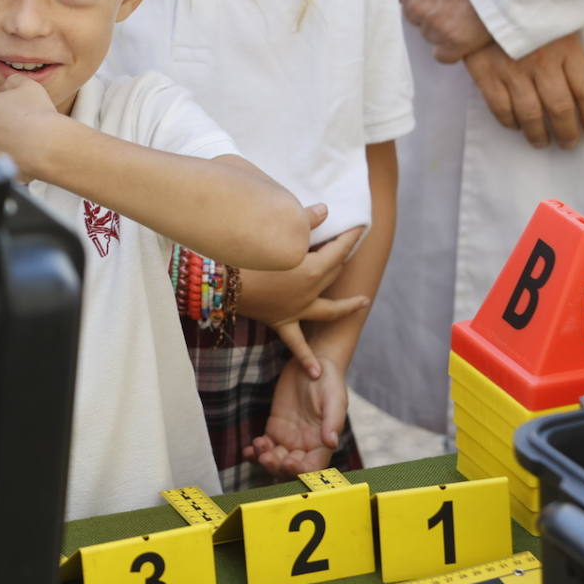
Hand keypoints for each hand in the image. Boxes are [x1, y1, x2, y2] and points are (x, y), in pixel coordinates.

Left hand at [0, 74, 60, 179]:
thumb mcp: (29, 86)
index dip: (6, 119)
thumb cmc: (39, 116)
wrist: (46, 145)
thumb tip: (7, 84)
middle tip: (20, 137)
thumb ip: (14, 81)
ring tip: (19, 151)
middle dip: (0, 134)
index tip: (19, 124)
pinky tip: (14, 160)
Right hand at [237, 205, 368, 379]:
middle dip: (342, 258)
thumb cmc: (247, 252)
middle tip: (347, 246)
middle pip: (334, 272)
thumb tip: (324, 211)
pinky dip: (306, 358)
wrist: (221, 281)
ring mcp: (297, 309)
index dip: (351, 235)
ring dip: (347, 306)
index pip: (340, 248)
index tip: (360, 225)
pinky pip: (296, 343)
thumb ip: (304, 222)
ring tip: (363, 303)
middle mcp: (311, 292)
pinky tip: (316, 373)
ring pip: (329, 308)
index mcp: (314, 269)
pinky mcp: (280, 321)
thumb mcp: (278, 233)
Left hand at [243, 354, 347, 478]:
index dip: (301, 471)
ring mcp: (289, 438)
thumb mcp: (335, 399)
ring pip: (275, 459)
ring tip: (258, 446)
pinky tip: (248, 451)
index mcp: (323, 443)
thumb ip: (333, 422)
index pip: (313, 467)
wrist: (313, 363)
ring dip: (265, 459)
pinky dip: (255, 452)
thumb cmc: (329, 382)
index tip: (289, 462)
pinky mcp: (275, 428)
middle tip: (266, 457)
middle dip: (278, 467)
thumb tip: (332, 443)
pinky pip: (265, 446)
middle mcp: (306, 445)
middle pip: (290, 468)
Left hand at [387, 0, 492, 63]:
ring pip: (429, 33)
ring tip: (468, 8)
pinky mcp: (453, 42)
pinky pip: (444, 54)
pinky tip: (468, 31)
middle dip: (431, 6)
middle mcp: (413, 5)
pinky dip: (454, 47)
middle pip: (415, 14)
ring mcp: (432, 25)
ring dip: (443, 26)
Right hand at [462, 33, 583, 148]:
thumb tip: (579, 82)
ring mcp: (511, 70)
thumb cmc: (524, 10)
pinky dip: (508, 121)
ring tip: (542, 142)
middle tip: (569, 142)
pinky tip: (515, 126)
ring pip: (530, 114)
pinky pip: (499, 107)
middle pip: (560, 108)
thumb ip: (569, 48)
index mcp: (565, 47)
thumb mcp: (557, 22)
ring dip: (537, 134)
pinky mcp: (485, 74)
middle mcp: (541, 62)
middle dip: (567, 131)